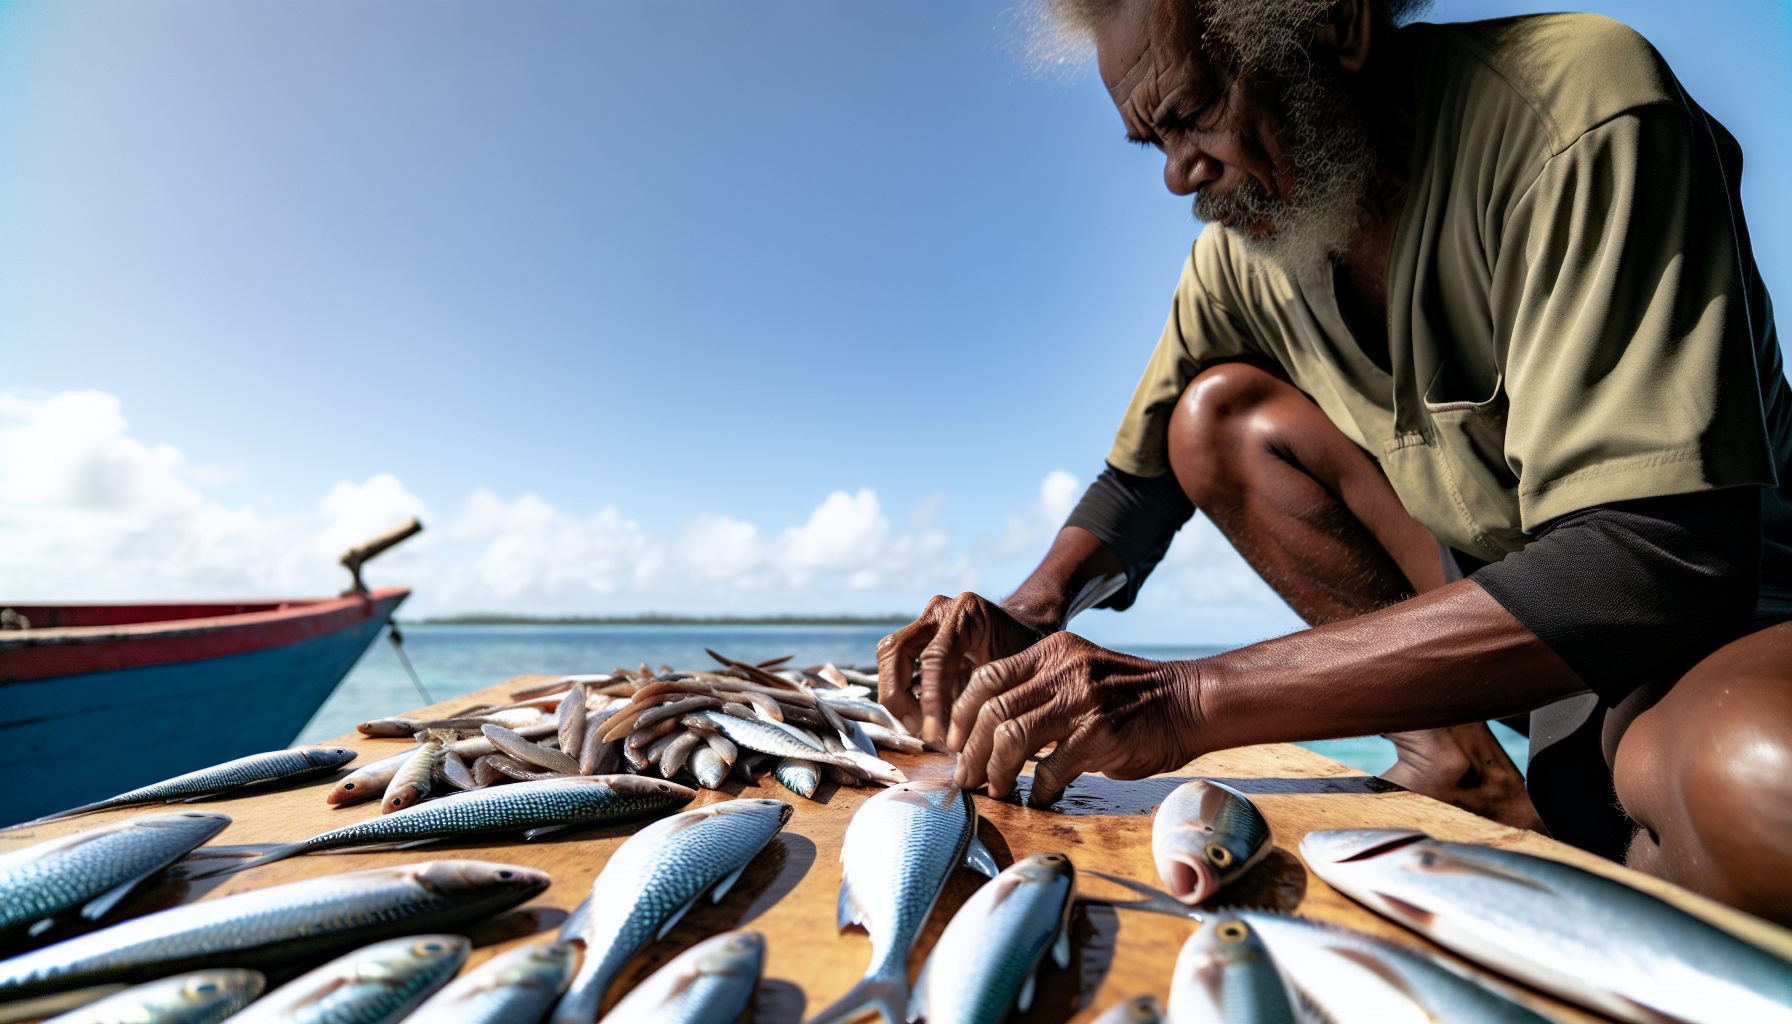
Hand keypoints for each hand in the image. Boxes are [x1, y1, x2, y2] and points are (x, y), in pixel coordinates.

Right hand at [878, 593, 1048, 745]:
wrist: (1027, 634)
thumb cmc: (1025, 654)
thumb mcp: (1012, 674)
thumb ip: (985, 699)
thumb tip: (961, 744)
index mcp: (965, 612)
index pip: (934, 657)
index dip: (929, 701)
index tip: (934, 735)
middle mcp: (938, 611)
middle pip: (894, 650)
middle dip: (899, 697)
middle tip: (920, 732)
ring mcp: (924, 621)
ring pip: (888, 658)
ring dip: (897, 698)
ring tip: (921, 730)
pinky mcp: (917, 638)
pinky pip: (896, 666)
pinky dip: (904, 695)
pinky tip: (922, 720)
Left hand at [949, 632, 1203, 807]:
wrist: (1188, 703)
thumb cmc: (1130, 697)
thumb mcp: (1080, 672)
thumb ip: (1039, 689)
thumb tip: (991, 729)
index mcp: (1052, 652)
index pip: (986, 678)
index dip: (961, 715)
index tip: (953, 743)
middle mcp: (1063, 671)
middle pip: (991, 711)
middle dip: (969, 752)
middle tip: (965, 778)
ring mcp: (1081, 702)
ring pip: (1011, 739)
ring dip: (996, 772)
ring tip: (996, 789)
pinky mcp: (1100, 736)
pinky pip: (1051, 770)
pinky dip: (1040, 790)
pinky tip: (1041, 799)